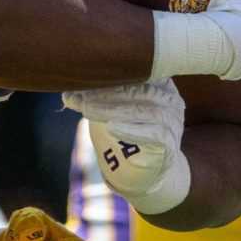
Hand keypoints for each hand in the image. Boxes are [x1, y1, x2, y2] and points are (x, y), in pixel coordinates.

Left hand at [66, 79, 191, 217]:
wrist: (149, 168)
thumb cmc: (129, 132)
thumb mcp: (110, 112)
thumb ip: (94, 100)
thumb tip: (67, 93)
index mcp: (160, 84)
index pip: (137, 73)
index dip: (111, 75)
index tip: (86, 76)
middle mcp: (170, 100)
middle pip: (140, 90)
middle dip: (108, 91)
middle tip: (83, 94)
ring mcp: (173, 122)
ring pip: (144, 111)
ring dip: (113, 109)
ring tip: (88, 108)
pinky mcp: (170, 143)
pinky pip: (153, 134)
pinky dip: (131, 130)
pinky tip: (111, 127)